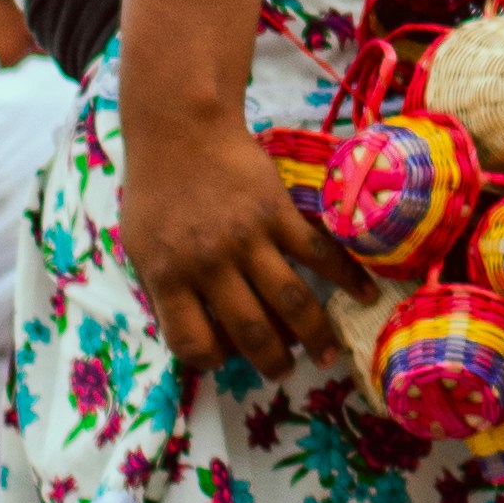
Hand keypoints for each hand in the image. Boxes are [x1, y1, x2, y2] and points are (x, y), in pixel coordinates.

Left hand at [118, 104, 321, 382]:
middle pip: (250, 330)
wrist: (182, 132)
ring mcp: (249, 239)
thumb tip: (194, 331)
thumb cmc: (156, 192)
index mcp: (169, 277)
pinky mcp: (279, 213)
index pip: (191, 341)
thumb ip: (163, 290)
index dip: (212, 360)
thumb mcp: (139, 247)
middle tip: (286, 371)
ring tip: (327, 354)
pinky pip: (318, 253)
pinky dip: (346, 277)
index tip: (226, 359)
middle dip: (273, 360)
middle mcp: (210, 265)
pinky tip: (364, 295)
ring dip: (314, 334)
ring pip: (290, 300)